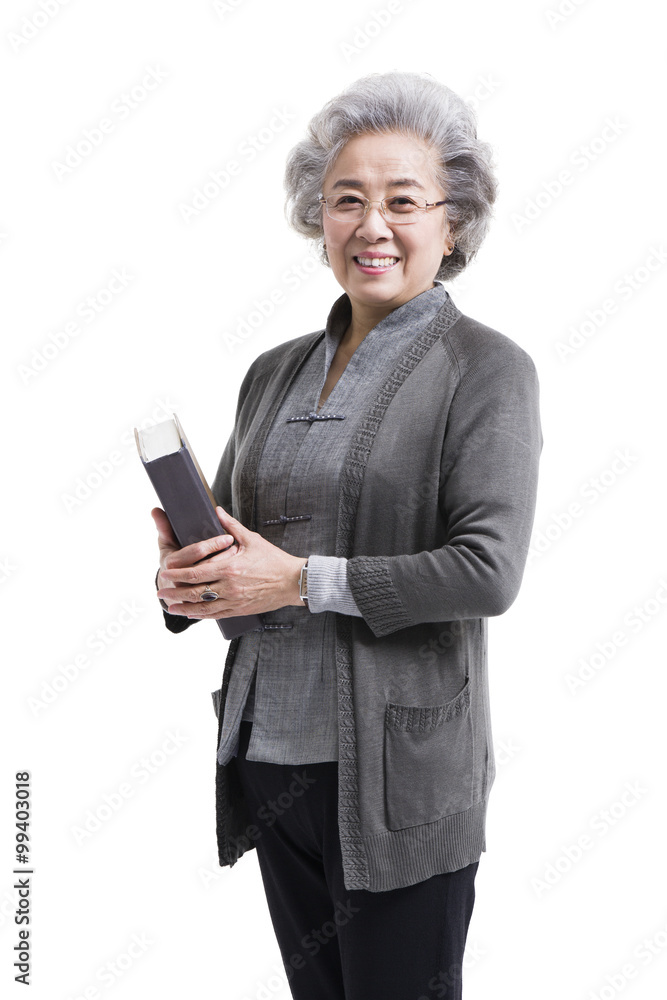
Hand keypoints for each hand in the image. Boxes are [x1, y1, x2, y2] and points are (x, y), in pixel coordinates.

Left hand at [155, 506, 306, 618]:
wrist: (292, 581)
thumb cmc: (274, 560)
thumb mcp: (252, 539)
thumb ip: (231, 526)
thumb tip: (217, 511)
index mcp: (230, 568)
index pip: (196, 572)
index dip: (178, 573)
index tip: (166, 571)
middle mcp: (229, 586)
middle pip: (195, 592)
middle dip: (175, 592)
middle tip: (160, 591)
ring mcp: (234, 600)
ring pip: (203, 607)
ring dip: (184, 608)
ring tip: (170, 607)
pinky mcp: (240, 610)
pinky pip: (217, 615)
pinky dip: (202, 615)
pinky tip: (192, 614)